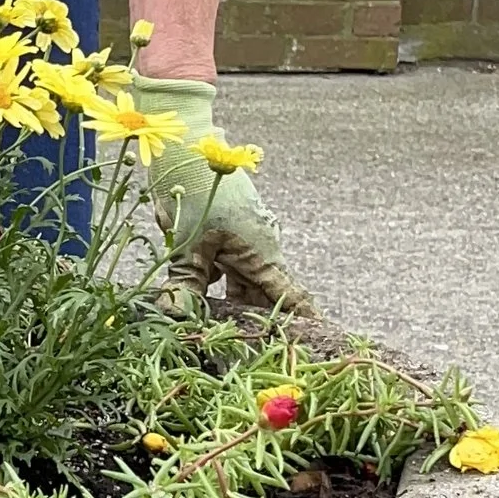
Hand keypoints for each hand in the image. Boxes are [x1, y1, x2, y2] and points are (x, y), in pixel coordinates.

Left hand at [129, 76, 314, 319]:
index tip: (321, 343)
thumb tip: (177, 317)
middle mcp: (260, 247)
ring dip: (232, 305)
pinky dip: (218, 283)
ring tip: (225, 336)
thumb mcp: (185, 243)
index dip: (303, 322)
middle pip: (263, 296)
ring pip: (242, 282)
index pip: (290, 297)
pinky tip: (198, 298)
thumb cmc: (192, 188)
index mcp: (261, 253)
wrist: (186, 143)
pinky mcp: (228, 231)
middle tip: (257, 353)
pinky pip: (228, 266)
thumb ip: (185, 284)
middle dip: (258, 323)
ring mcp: (245, 239)